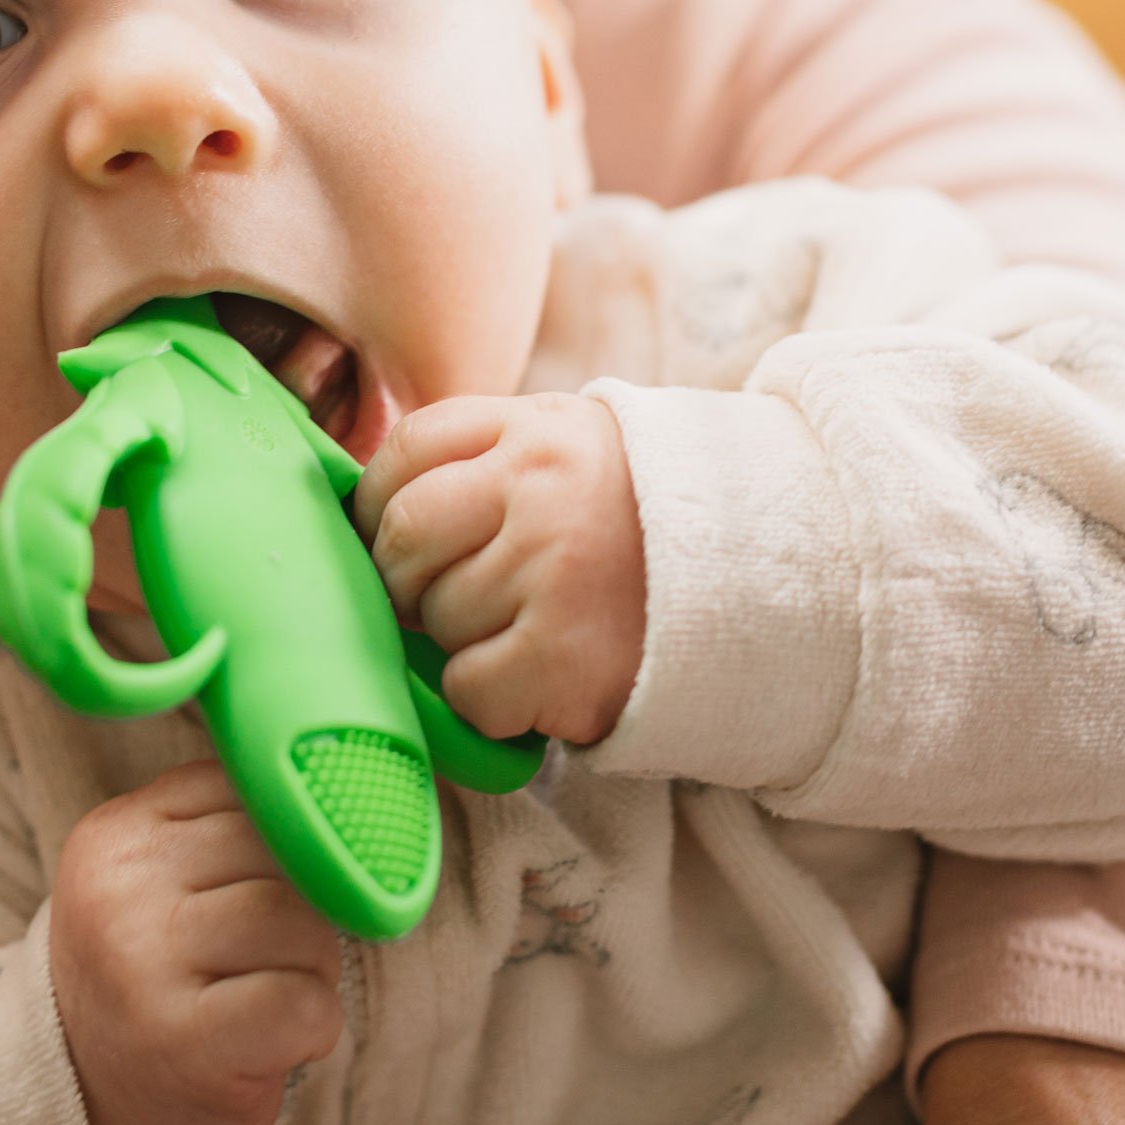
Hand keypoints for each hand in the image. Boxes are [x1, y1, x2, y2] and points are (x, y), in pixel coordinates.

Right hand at [48, 758, 345, 1124]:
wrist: (96, 1110)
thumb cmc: (155, 976)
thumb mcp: (160, 878)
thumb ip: (227, 822)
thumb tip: (346, 787)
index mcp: (114, 833)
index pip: (246, 788)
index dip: (284, 838)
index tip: (263, 885)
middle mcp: (119, 890)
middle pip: (282, 850)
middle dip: (305, 902)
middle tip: (268, 956)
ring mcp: (144, 967)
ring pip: (302, 921)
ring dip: (315, 964)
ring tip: (269, 995)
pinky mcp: (185, 1045)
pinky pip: (306, 1001)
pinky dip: (316, 1023)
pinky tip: (274, 1041)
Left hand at [353, 392, 646, 747]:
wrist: (762, 577)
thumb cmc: (633, 517)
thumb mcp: (564, 447)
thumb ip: (478, 457)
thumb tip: (362, 507)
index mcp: (531, 427)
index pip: (406, 450)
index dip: (378, 501)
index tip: (389, 534)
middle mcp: (537, 489)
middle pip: (403, 535)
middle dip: (407, 578)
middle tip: (447, 596)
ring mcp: (551, 570)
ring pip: (435, 617)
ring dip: (460, 639)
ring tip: (524, 628)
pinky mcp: (563, 655)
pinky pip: (467, 687)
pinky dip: (486, 697)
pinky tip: (534, 676)